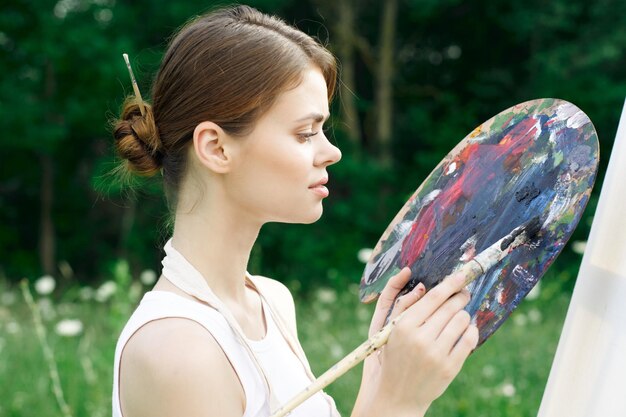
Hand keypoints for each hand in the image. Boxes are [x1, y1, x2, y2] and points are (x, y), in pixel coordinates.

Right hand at [353, 268, 478, 416]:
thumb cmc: (394, 357)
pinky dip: (471, 331)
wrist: (397, 395)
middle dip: (460, 296)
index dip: (451, 283)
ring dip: (463, 315)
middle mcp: (420, 339)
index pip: (434, 297)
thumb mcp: (390, 331)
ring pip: (462, 321)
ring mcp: (436, 354)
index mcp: (404, 326)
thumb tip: (424, 287)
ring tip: (459, 316)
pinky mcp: (450, 368)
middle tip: (464, 293)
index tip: (461, 275)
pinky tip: (466, 330)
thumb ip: (405, 307)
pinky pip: (469, 340)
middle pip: (451, 306)